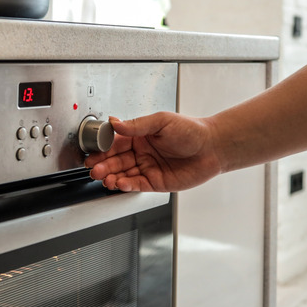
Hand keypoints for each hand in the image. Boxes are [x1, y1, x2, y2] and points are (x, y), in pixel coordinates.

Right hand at [85, 112, 221, 191]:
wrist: (213, 147)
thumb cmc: (191, 130)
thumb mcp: (161, 121)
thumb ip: (137, 125)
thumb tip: (115, 122)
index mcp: (140, 136)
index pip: (116, 143)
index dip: (103, 149)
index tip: (93, 152)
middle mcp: (142, 152)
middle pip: (116, 160)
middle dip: (103, 165)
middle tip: (94, 168)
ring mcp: (148, 168)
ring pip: (123, 174)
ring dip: (112, 176)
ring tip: (104, 178)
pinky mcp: (156, 182)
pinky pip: (136, 185)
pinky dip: (126, 185)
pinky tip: (119, 183)